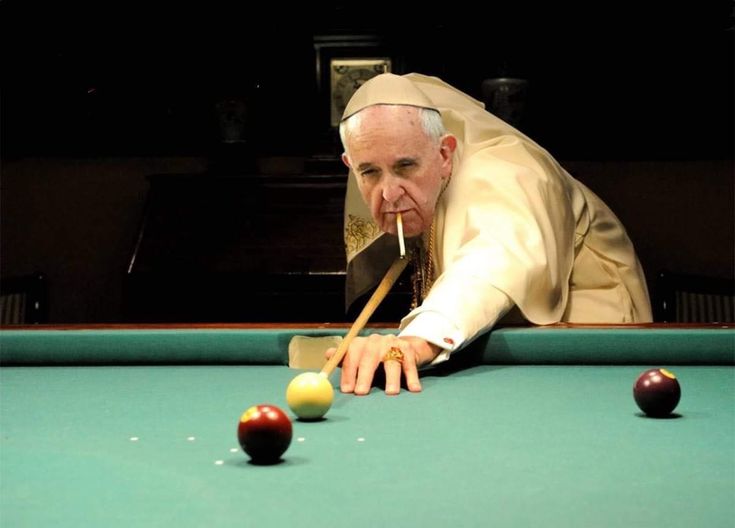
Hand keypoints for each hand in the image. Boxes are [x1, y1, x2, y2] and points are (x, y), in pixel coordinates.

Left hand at [325, 334, 440, 394]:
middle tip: (361, 392)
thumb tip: (327, 355)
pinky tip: (414, 389)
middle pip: (369, 357)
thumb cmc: (372, 357)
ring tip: (391, 393)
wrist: (398, 346)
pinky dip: (412, 377)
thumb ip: (343, 359)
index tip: (347, 390)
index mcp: (360, 343)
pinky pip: (410, 365)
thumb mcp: (357, 356)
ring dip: (391, 378)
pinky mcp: (408, 350)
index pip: (351, 355)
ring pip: (392, 362)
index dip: (348, 373)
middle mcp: (375, 341)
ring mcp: (393, 344)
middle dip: (365, 376)